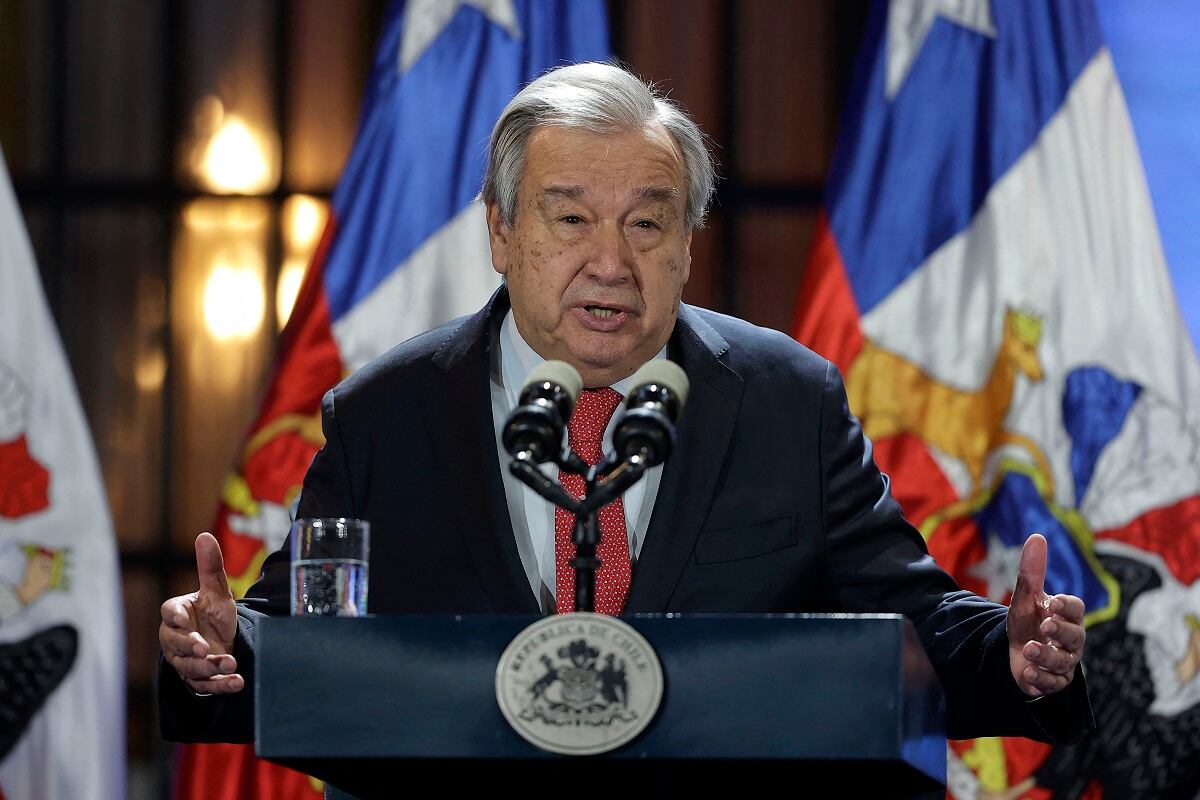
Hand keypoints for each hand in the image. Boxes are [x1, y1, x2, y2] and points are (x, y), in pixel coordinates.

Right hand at [159, 532, 242, 693]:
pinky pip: (205, 684)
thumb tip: (204, 535)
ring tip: (230, 664)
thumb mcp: (217, 591)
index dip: (174, 617)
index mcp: (177, 613)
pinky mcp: (197, 678)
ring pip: (190, 667)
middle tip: (205, 648)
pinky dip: (221, 685)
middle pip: (176, 644)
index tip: (184, 621)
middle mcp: (175, 638)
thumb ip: (210, 568)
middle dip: (191, 647)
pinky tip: (237, 682)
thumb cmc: (214, 614)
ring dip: (209, 668)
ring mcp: (185, 660)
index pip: (169, 613)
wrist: (224, 640)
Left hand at [1007, 533, 1085, 696]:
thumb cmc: (1028, 621)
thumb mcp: (1025, 598)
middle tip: (1044, 626)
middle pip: (1075, 636)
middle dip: (1060, 631)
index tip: (1052, 601)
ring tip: (1027, 648)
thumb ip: (1031, 572)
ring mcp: (1065, 662)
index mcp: (1067, 616)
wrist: (1015, 651)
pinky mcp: (1054, 681)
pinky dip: (1041, 679)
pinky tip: (1028, 673)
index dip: (1067, 606)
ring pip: (1063, 662)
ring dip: (1046, 656)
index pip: (1076, 609)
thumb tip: (1037, 536)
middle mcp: (1072, 640)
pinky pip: (1054, 683)